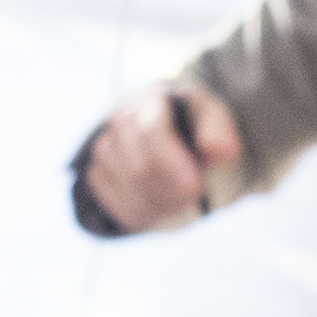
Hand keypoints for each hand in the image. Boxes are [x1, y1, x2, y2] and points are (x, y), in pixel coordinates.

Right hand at [81, 83, 239, 233]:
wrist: (164, 129)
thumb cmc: (192, 124)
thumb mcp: (212, 119)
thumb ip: (219, 132)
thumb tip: (221, 151)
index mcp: (151, 101)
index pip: (152, 132)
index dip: (171, 162)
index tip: (194, 187)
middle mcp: (120, 122)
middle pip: (140, 168)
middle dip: (172, 191)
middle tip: (196, 194)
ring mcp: (105, 149)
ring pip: (129, 191)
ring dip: (160, 204)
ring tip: (180, 198)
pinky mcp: (96, 174)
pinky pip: (115, 206)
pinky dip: (142, 214)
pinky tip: (159, 206)